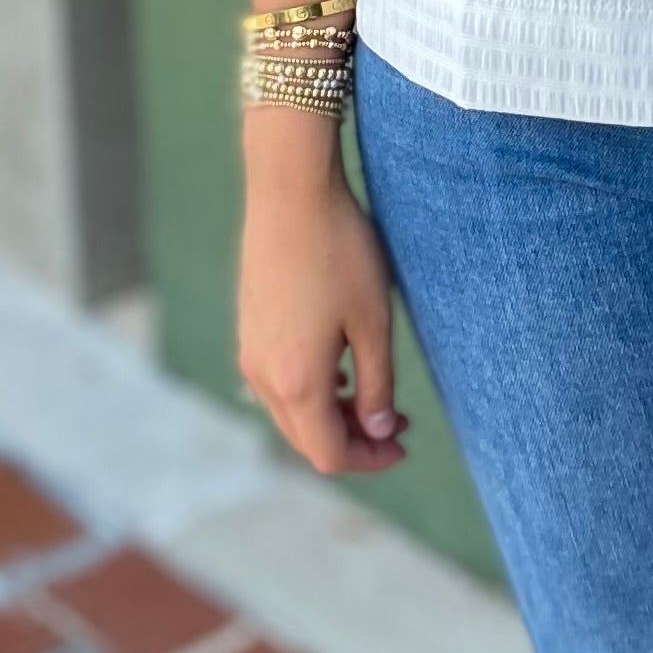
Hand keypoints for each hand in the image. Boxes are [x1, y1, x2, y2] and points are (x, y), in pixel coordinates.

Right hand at [235, 119, 410, 474]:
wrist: (290, 192)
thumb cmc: (340, 252)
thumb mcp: (373, 322)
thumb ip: (377, 385)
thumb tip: (377, 430)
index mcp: (296, 381)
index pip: (329, 453)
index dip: (370, 460)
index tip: (403, 444)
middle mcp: (263, 375)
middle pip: (306, 439)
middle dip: (353, 441)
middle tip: (397, 423)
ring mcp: (250, 351)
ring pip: (290, 413)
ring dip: (331, 417)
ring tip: (375, 397)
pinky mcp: (248, 329)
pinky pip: (278, 383)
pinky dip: (311, 393)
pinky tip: (341, 370)